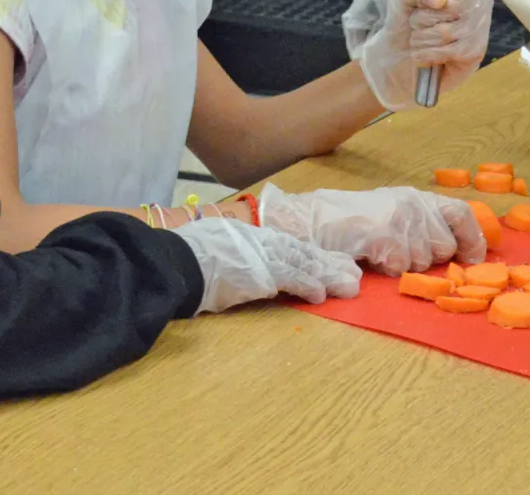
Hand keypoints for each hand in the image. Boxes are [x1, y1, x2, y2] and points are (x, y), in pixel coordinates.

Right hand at [169, 218, 362, 313]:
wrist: (175, 260)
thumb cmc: (187, 254)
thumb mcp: (217, 243)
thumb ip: (237, 252)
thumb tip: (244, 265)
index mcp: (252, 235)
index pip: (291, 245)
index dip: (314, 255)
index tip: (332, 261)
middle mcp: (263, 242)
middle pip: (304, 252)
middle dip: (330, 264)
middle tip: (353, 274)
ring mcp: (264, 256)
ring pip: (306, 264)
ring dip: (329, 275)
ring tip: (350, 286)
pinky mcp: (262, 273)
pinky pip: (292, 279)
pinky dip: (309, 286)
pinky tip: (322, 295)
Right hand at [258, 184, 486, 275]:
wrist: (309, 220)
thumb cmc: (349, 222)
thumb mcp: (393, 214)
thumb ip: (424, 226)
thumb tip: (459, 250)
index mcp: (418, 197)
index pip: (461, 213)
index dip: (474, 239)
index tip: (476, 260)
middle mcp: (413, 203)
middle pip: (444, 246)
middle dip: (429, 260)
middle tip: (401, 254)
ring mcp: (399, 218)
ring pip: (424, 260)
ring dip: (406, 266)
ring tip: (382, 253)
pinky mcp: (382, 234)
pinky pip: (401, 266)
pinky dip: (389, 269)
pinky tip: (372, 258)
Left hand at [350, 0, 493, 109]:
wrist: (399, 49)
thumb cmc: (407, 16)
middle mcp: (480, 3)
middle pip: (450, 8)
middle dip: (421, 18)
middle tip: (416, 22)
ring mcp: (480, 29)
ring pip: (446, 33)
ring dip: (421, 38)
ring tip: (418, 38)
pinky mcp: (476, 53)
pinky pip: (449, 52)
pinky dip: (428, 54)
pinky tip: (425, 53)